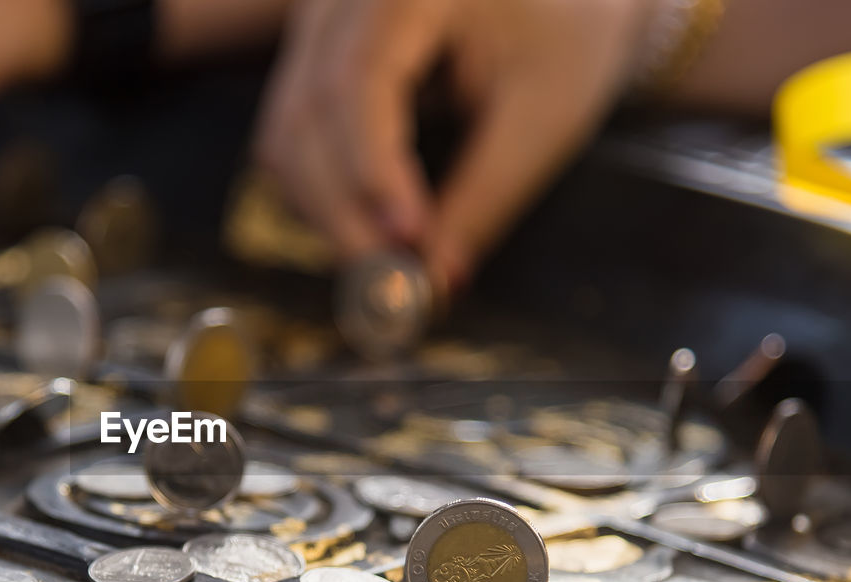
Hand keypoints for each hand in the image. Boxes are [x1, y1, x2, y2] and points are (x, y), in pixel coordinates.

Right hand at [255, 0, 651, 292]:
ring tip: (387, 267)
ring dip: (325, 214)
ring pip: (284, 135)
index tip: (405, 238)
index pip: (359, 78)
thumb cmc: (566, 34)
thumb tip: (432, 283)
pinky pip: (289, 138)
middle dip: (342, 211)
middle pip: (305, 114)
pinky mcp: (312, 61)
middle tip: (390, 284)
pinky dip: (320, 198)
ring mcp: (318, 27)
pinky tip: (369, 231)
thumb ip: (484, 200)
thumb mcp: (544, 118)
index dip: (371, 166)